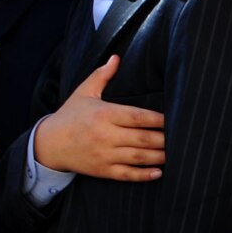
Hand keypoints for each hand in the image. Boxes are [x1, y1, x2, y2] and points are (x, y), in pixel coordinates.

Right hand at [33, 56, 164, 180]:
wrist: (49, 143)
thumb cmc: (71, 115)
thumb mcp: (84, 92)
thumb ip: (102, 75)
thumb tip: (116, 57)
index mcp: (104, 114)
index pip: (138, 116)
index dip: (159, 119)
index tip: (174, 118)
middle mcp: (105, 135)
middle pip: (143, 138)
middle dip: (165, 139)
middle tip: (182, 137)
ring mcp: (104, 155)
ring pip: (138, 157)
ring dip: (160, 157)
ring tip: (176, 154)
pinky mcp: (102, 171)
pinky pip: (127, 175)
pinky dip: (144, 175)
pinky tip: (158, 172)